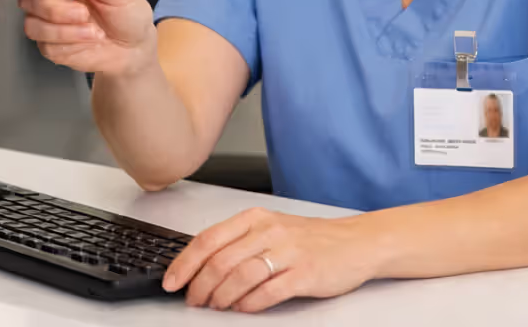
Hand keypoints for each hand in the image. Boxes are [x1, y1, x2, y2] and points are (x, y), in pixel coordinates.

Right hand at [17, 0, 155, 77]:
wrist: (134, 49)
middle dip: (56, 9)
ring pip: (33, 25)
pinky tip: (87, 40)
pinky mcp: (51, 44)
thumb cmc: (128, 14)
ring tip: (92, 31)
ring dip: (64, 31)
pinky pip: (46, 46)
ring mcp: (49, 21)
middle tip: (83, 13)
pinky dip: (70, 45)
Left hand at [164, 208, 379, 311]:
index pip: (209, 239)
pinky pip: (268, 291)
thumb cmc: (309, 239)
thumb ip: (239, 243)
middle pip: (220, 261)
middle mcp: (268, 231)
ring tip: (215, 307)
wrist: (356, 243)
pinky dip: (250, 304)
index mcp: (254, 218)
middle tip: (192, 301)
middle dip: (200, 286)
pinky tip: (242, 309)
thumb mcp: (270, 229)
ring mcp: (287, 252)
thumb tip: (201, 267)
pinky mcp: (304, 273)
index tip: (171, 281)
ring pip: (240, 276)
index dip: (185, 263)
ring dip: (221, 297)